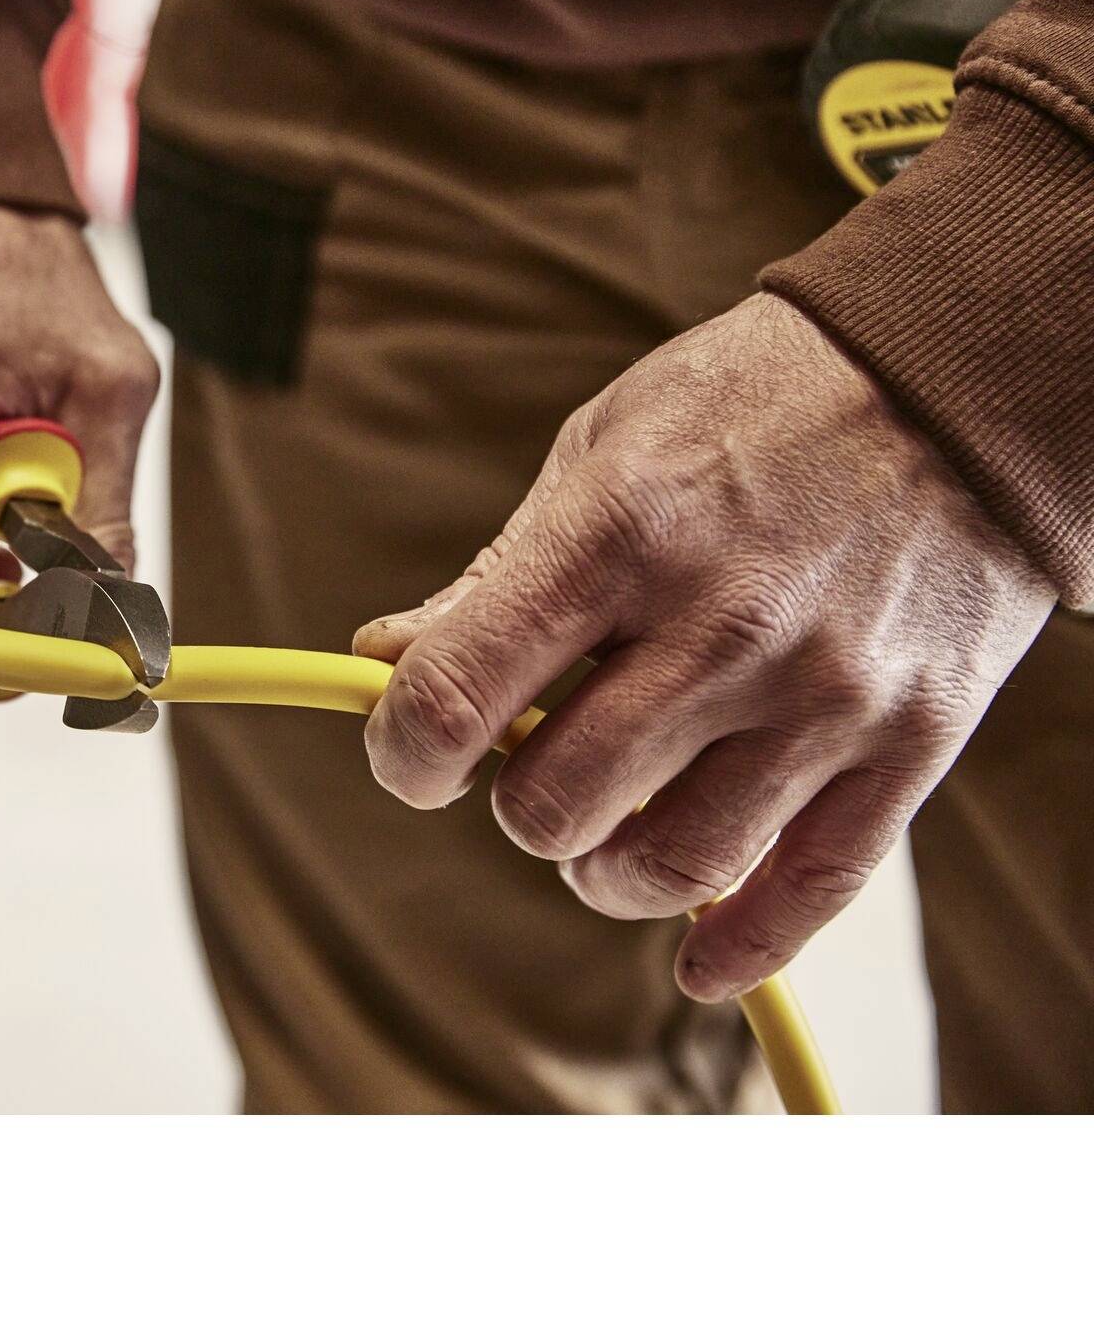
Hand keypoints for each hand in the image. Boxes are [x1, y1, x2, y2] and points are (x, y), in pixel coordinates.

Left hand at [353, 292, 1054, 1000]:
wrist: (953, 381)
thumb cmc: (747, 405)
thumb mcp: (598, 451)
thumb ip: (496, 575)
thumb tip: (387, 661)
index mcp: (619, 533)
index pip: (459, 695)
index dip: (403, 751)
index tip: (408, 756)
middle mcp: (721, 625)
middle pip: (556, 804)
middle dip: (516, 804)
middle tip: (532, 768)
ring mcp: (823, 694)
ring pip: (671, 865)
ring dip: (606, 872)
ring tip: (604, 835)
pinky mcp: (909, 744)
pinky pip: (809, 890)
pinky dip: (738, 946)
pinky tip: (694, 959)